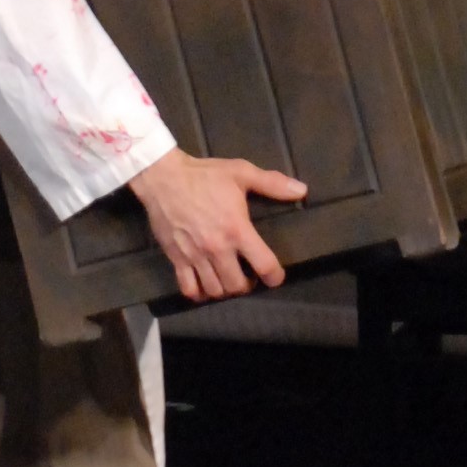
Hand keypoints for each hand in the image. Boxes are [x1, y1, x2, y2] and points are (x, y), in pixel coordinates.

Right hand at [127, 147, 307, 302]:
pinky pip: (189, 289)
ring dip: (225, 290)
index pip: (264, 265)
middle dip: (247, 285)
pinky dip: (199, 294)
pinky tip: (204, 286)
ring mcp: (196, 257)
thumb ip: (272, 183)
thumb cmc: (204, 176)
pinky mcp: (177, 259)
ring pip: (215, 290)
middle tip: (247, 275)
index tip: (275, 276)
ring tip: (227, 279)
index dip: (275, 276)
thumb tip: (302, 190)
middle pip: (238, 285)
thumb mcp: (241, 172)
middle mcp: (218, 248)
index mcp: (237, 229)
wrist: (163, 178)